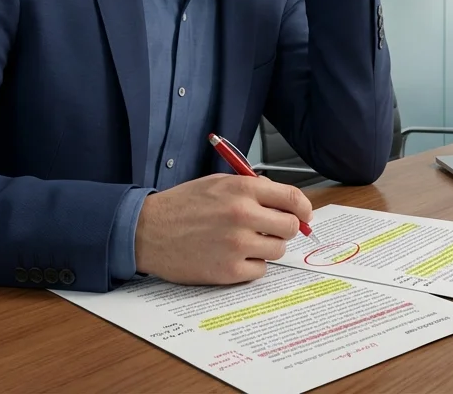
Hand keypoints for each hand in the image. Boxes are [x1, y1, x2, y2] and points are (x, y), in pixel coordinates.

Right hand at [133, 174, 312, 284]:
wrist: (147, 231)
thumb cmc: (181, 206)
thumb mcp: (218, 183)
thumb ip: (253, 189)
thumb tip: (286, 203)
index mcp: (242, 190)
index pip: (293, 198)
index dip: (304, 208)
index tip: (305, 215)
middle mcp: (243, 215)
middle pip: (290, 227)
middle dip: (284, 229)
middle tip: (271, 230)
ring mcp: (236, 245)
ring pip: (277, 250)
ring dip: (267, 247)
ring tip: (245, 242)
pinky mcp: (228, 271)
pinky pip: (260, 270)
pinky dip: (252, 266)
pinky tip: (233, 256)